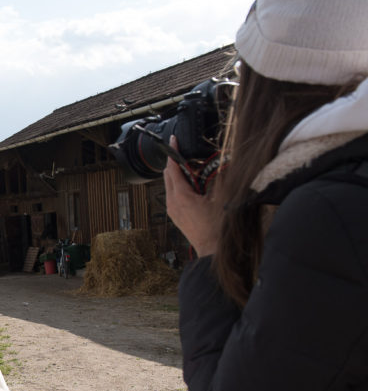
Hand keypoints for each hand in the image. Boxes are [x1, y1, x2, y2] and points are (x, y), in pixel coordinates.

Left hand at [164, 136, 218, 256]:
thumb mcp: (223, 198)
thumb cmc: (218, 228)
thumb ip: (221, 177)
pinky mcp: (175, 216)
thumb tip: (224, 162)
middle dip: (173, 161)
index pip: (173, 168)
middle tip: (181, 150)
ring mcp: (172, 210)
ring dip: (176, 174)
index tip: (172, 140)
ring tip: (190, 167)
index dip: (172, 152)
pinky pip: (172, 195)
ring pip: (169, 185)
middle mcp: (172, 202)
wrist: (212, 250)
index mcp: (182, 196)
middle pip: (168, 175)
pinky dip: (178, 185)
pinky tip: (191, 185)